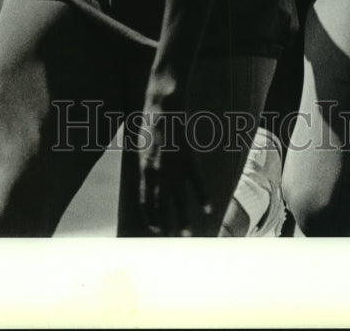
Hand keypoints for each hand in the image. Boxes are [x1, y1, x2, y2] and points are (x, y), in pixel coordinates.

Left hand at [138, 101, 210, 235]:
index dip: (151, 217)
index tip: (155, 230)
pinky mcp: (189, 159)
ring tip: (187, 236)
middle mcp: (159, 173)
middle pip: (163, 205)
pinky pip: (197, 183)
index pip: (147, 201)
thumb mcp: (141, 150)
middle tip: (171, 241)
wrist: (162, 109)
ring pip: (180, 199)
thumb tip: (148, 184)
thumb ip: (146, 169)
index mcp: (145, 170)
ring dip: (183, 219)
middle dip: (166, 224)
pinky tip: (208, 211)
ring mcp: (175, 167)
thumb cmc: (149, 128)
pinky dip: (203, 197)